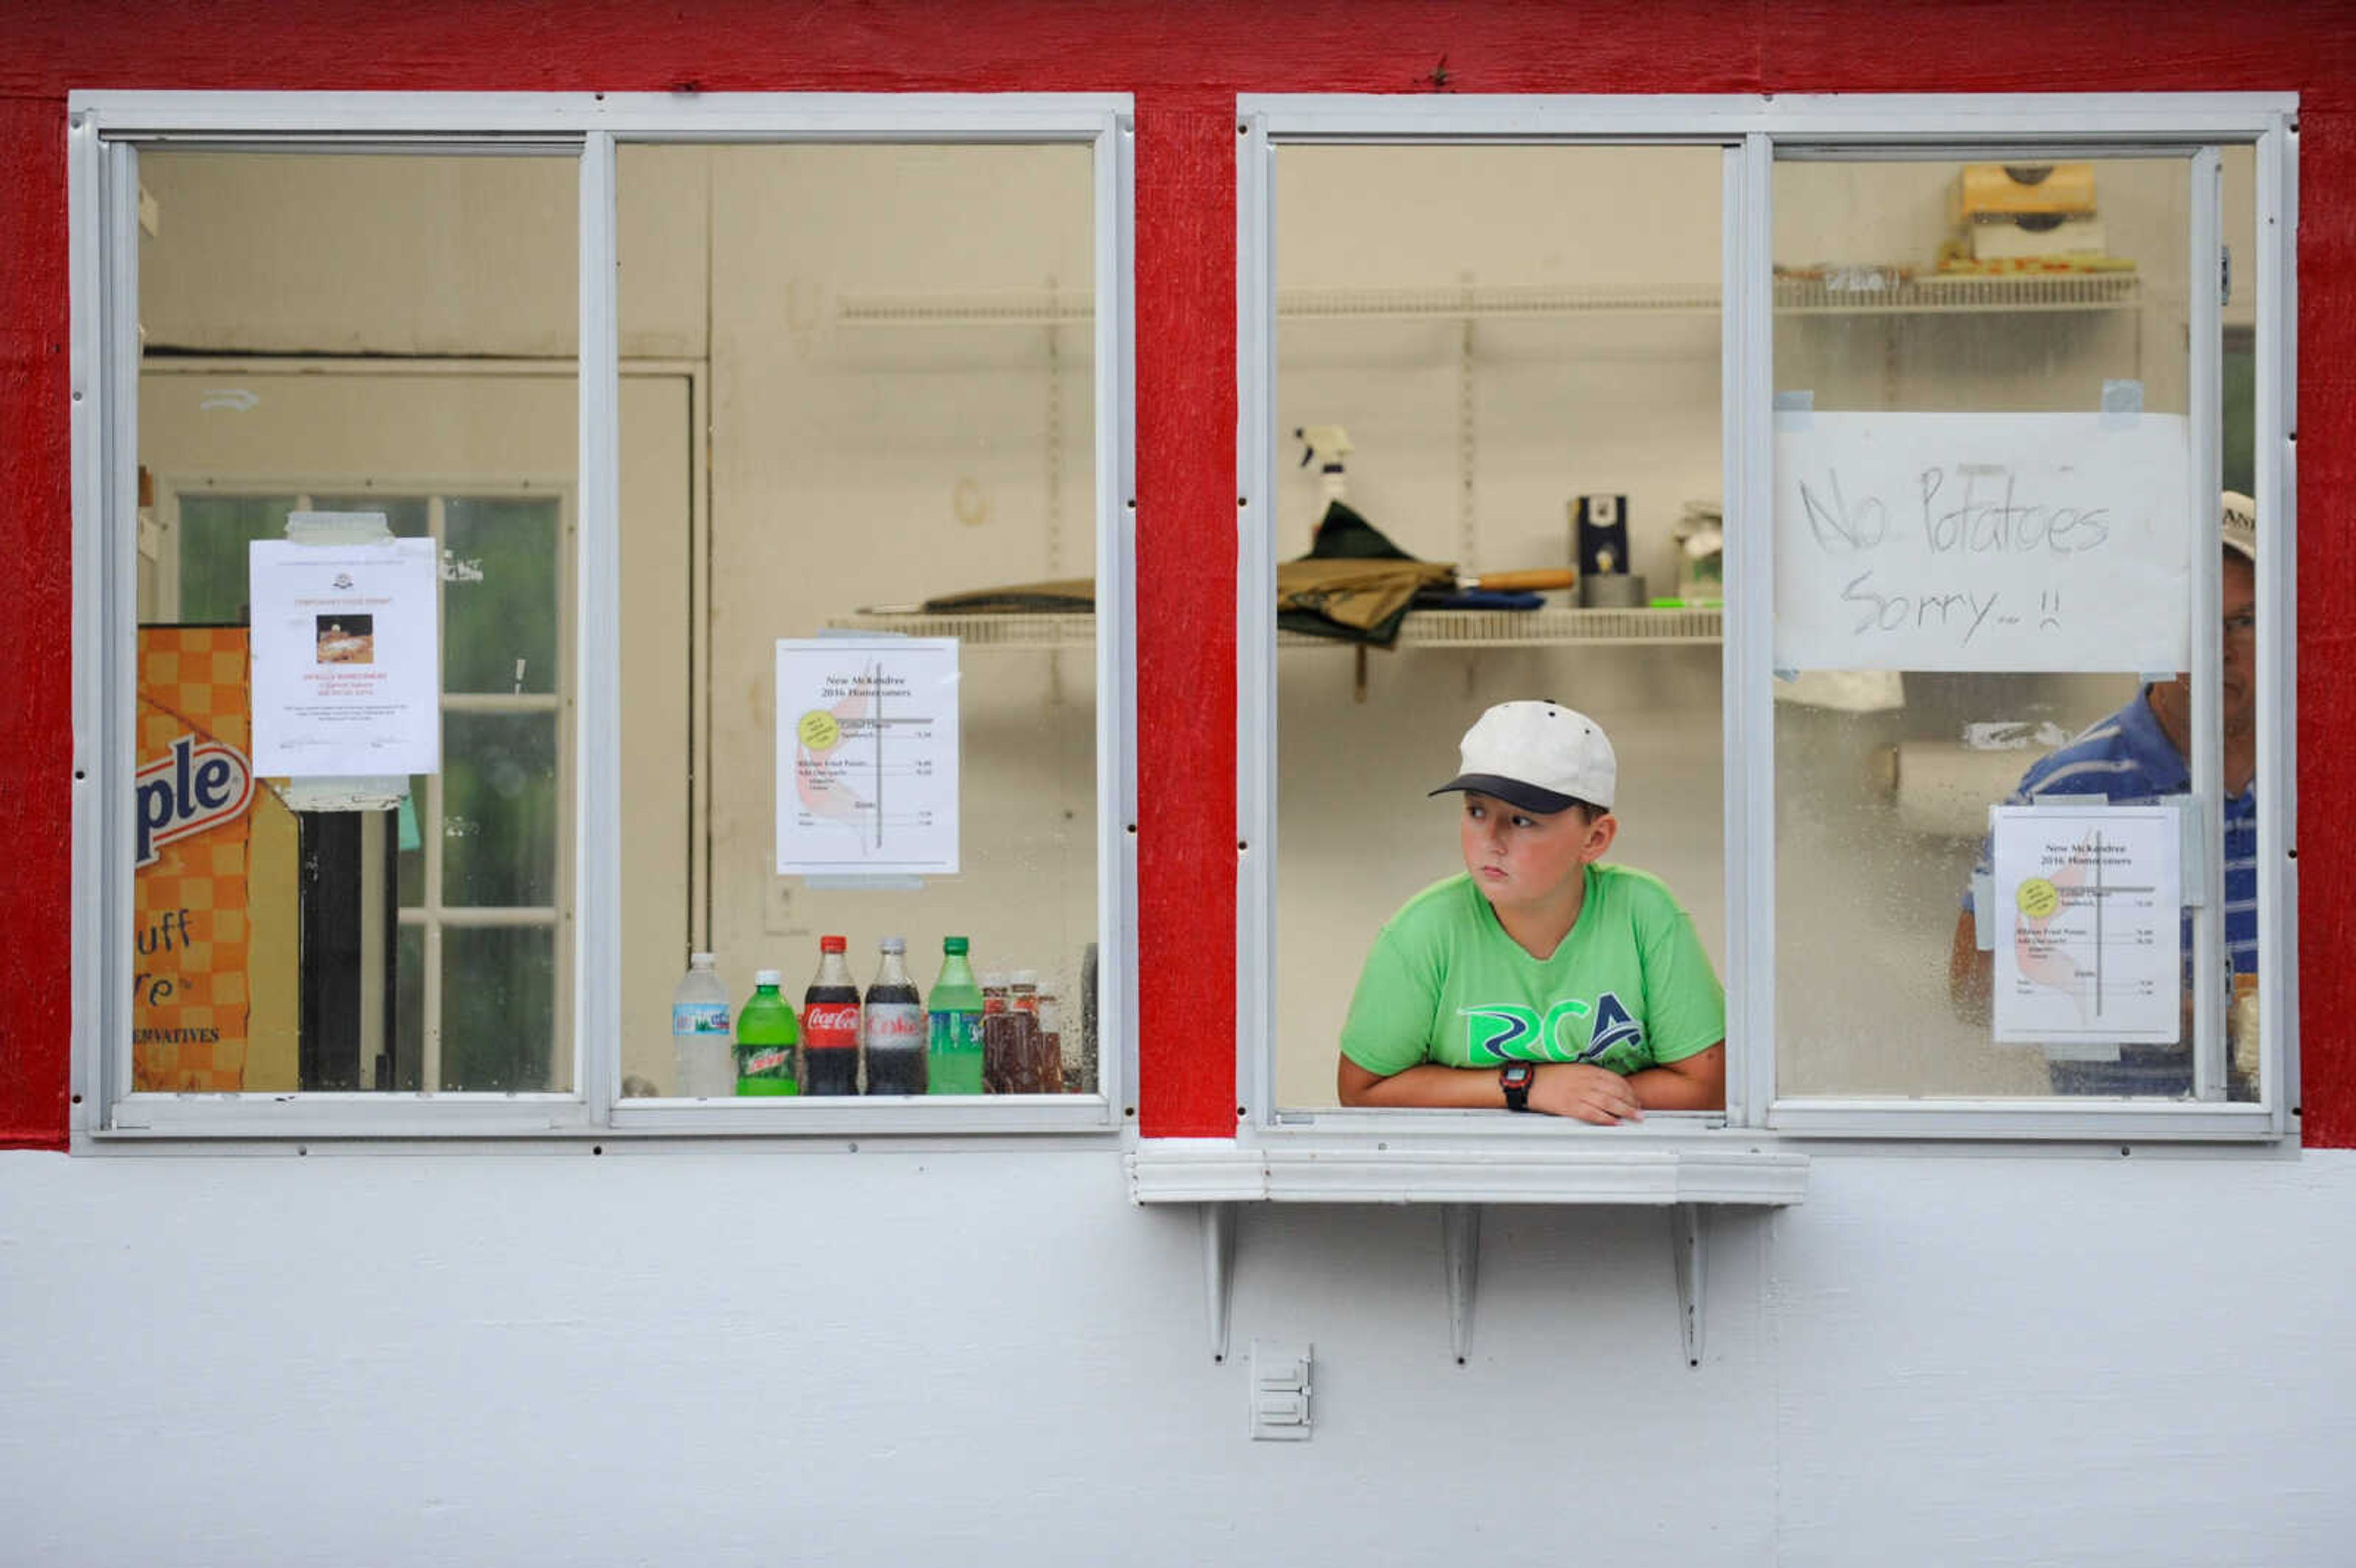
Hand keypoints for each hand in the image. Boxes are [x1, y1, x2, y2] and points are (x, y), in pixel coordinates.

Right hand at [1529, 1062, 1643, 1123]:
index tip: (1635, 1097)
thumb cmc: (1548, 1074)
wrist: (1528, 1081)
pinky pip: (1592, 1113)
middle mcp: (1586, 1081)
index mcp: (1587, 1070)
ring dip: (1625, 1111)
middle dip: (1631, 1102)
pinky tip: (1615, 1123)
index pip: (1616, 1079)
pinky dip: (1606, 1119)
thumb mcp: (1572, 1068)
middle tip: (1640, 1110)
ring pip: (1608, 1103)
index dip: (1629, 1089)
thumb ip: (1590, 1075)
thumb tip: (1607, 1085)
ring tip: (1635, 1117)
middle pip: (1616, 1092)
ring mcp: (1579, 1094)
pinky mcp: (1570, 1106)